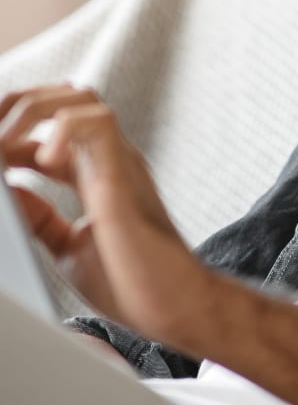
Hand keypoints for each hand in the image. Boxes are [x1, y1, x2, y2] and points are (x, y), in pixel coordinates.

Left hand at [0, 85, 214, 346]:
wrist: (173, 305)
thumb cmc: (134, 283)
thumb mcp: (68, 246)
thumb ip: (40, 216)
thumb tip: (8, 189)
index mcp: (96, 174)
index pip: (50, 128)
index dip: (10, 137)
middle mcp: (109, 160)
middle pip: (61, 98)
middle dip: (16, 111)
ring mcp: (119, 163)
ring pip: (78, 98)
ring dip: (31, 112)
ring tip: (6, 146)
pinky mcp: (122, 175)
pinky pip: (96, 123)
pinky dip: (58, 131)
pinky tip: (41, 162)